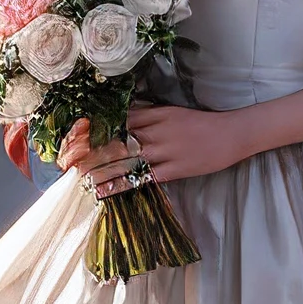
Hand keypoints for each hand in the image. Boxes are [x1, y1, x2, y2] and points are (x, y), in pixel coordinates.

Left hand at [64, 106, 238, 197]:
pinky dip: (120, 184)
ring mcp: (166, 150)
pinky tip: (103, 190)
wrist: (233, 134)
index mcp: (157, 113)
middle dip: (91, 149)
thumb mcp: (174, 113)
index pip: (119, 118)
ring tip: (79, 176)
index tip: (75, 134)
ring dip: (100, 168)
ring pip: (125, 159)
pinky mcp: (175, 169)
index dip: (95, 127)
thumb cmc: (204, 124)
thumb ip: (150, 114)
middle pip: (116, 139)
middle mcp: (157, 130)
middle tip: (69, 159)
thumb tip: (124, 118)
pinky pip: (142, 178)